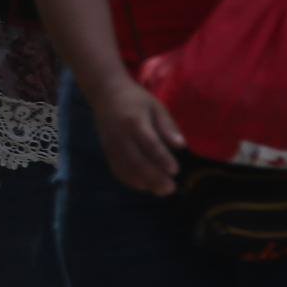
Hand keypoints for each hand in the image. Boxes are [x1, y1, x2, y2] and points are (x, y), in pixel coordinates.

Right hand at [91, 75, 185, 195]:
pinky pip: (117, 169)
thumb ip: (168, 126)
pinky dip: (129, 180)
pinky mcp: (106, 151)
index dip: (162, 159)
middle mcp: (120, 136)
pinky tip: (143, 186)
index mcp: (134, 121)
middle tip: (170, 188)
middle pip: (136, 161)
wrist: (106, 94)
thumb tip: (181, 145)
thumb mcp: (156, 107)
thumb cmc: (136, 100)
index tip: (175, 171)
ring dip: (143, 182)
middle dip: (154, 177)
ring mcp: (111, 145)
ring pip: (126, 169)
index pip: (149, 144)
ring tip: (160, 191)